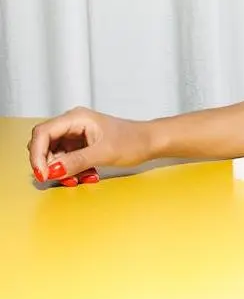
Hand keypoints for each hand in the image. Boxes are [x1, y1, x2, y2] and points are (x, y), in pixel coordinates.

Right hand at [27, 107, 153, 185]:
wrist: (151, 142)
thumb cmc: (133, 141)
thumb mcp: (104, 153)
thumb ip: (76, 161)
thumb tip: (52, 170)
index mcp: (76, 118)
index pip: (42, 133)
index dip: (37, 154)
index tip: (43, 173)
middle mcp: (72, 124)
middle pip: (44, 144)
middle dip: (49, 165)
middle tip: (62, 179)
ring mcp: (76, 134)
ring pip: (54, 155)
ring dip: (62, 170)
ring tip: (79, 179)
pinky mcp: (81, 145)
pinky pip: (66, 159)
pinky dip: (71, 170)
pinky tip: (86, 176)